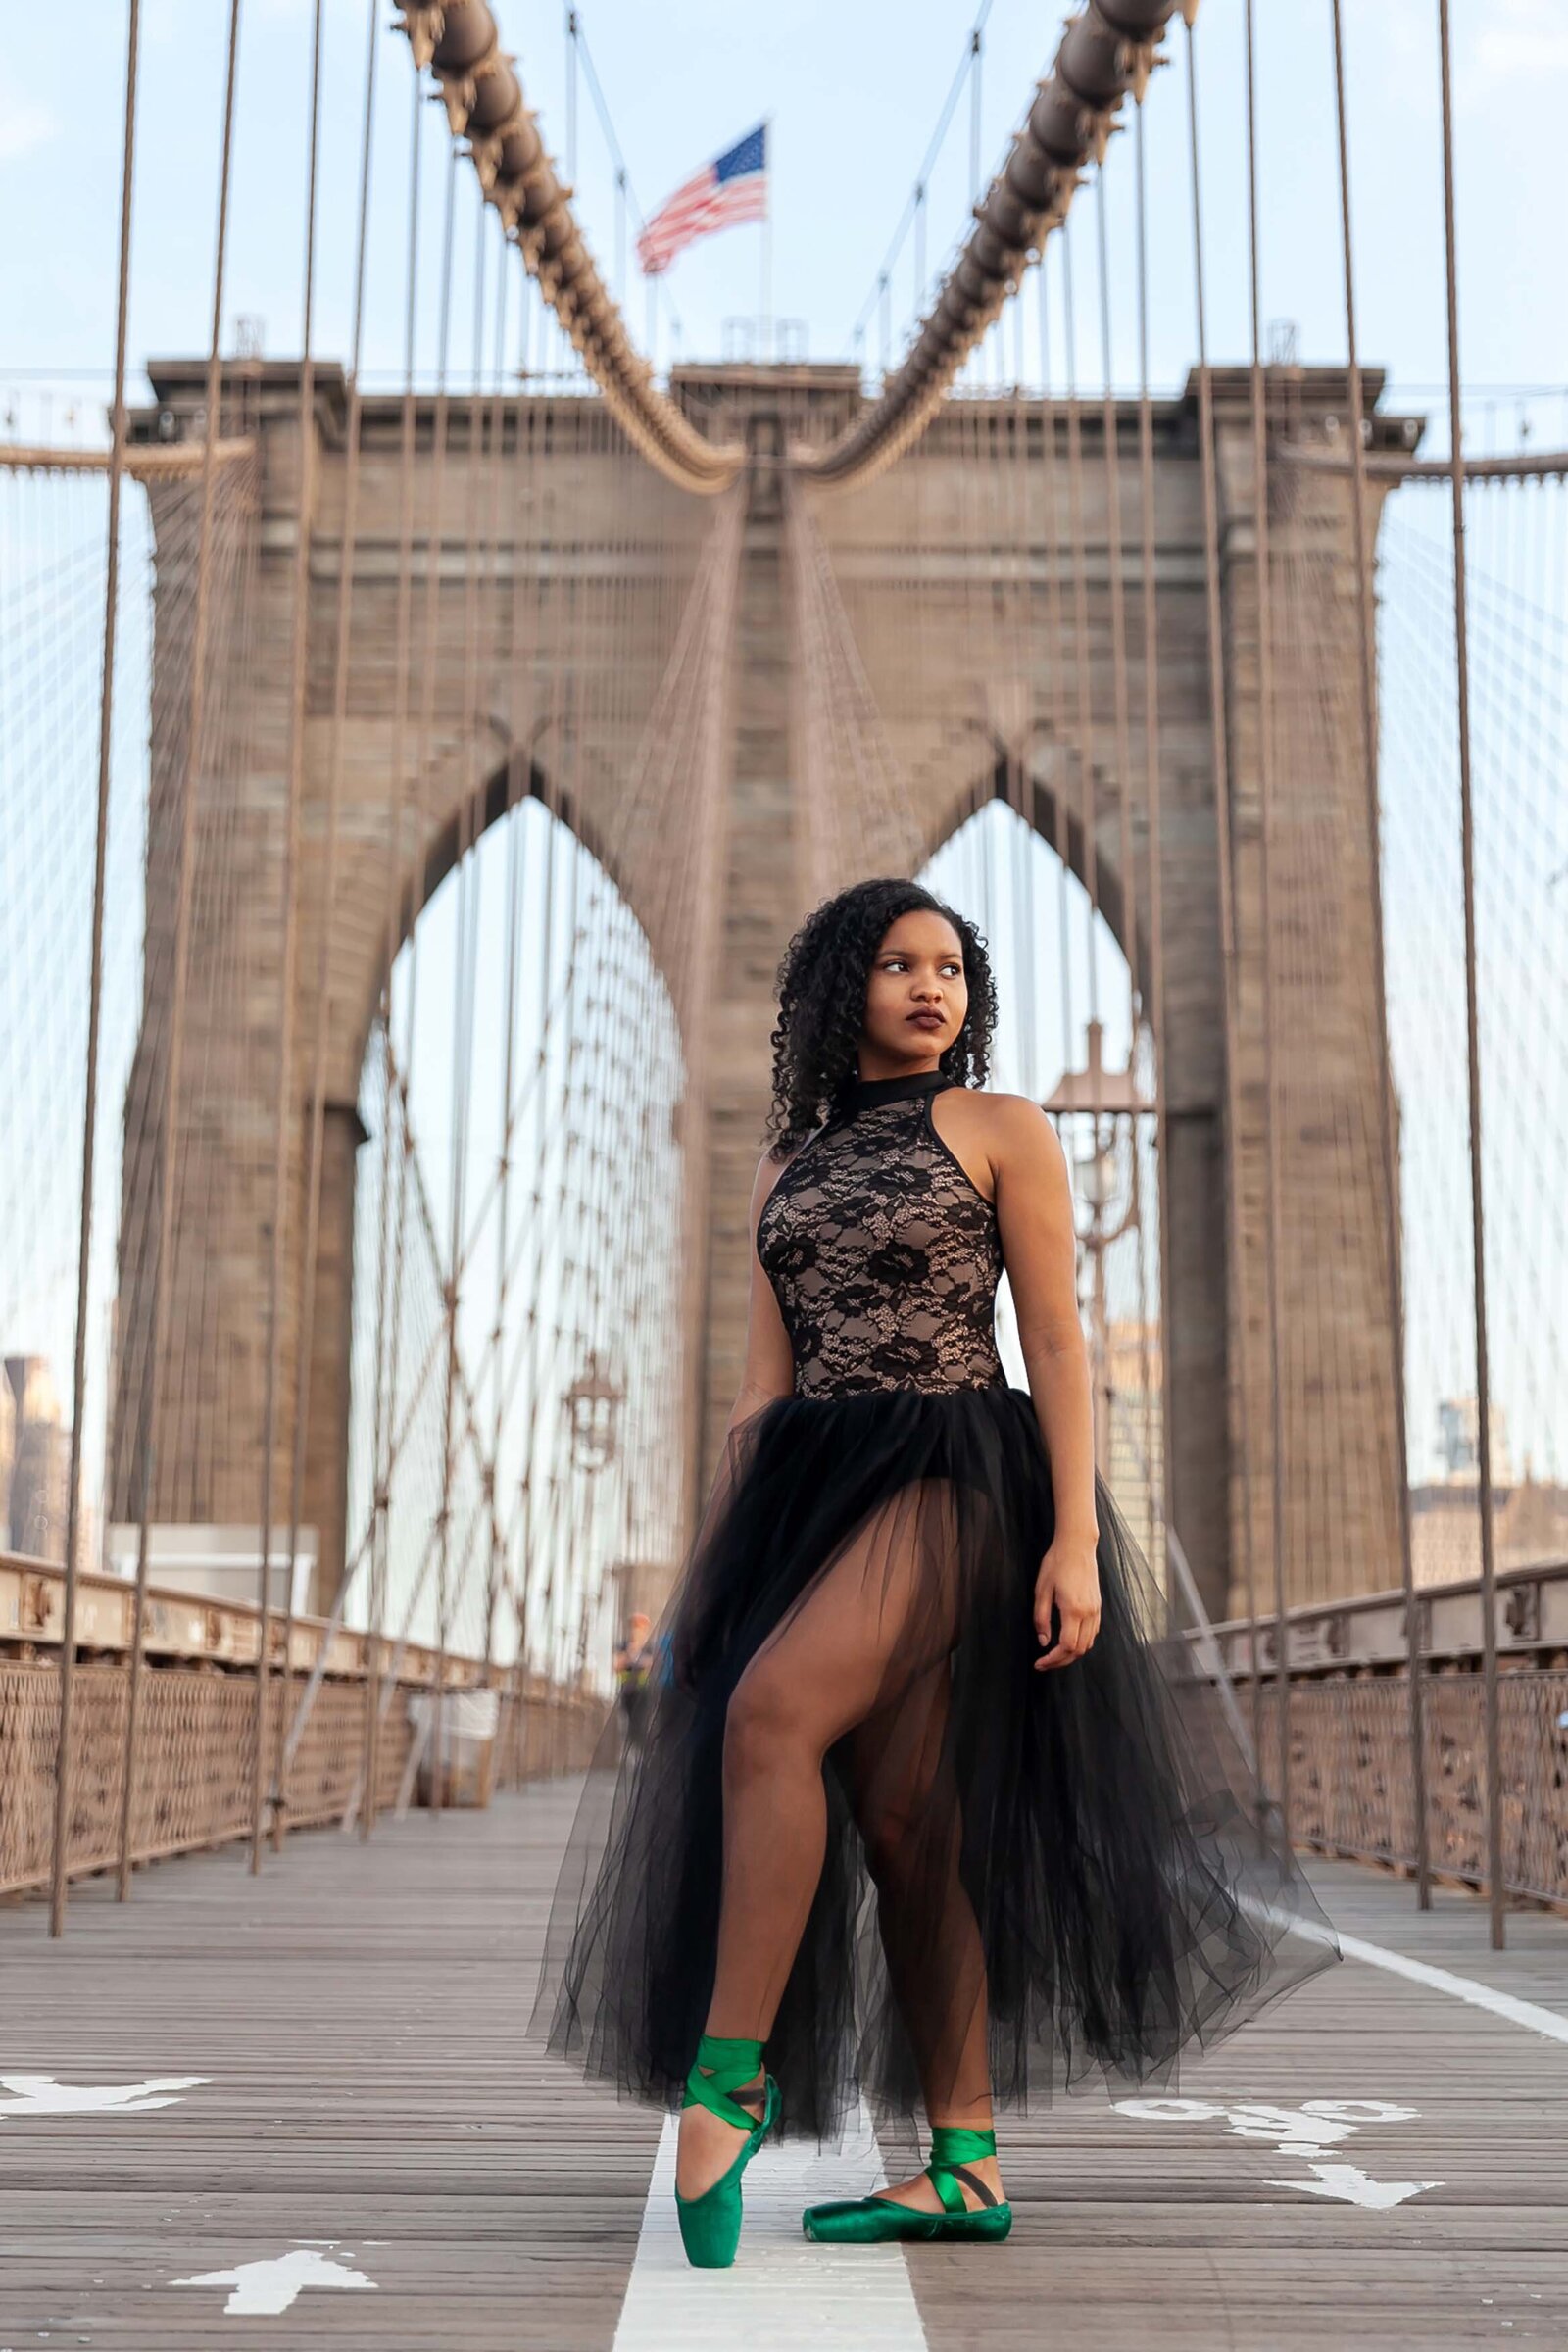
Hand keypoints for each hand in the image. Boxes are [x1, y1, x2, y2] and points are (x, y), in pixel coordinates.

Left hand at [1033, 1534, 1101, 1671]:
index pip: (1067, 1647)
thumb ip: (1041, 1618)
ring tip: (1054, 1655)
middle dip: (1061, 1661)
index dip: (1053, 1660)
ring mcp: (1096, 1610)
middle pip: (1079, 1650)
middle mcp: (1089, 1613)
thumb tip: (1043, 1642)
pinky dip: (1081, 1643)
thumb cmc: (1056, 1564)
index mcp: (1073, 1610)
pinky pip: (1092, 1633)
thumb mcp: (1041, 1590)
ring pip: (1088, 1644)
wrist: (1077, 1546)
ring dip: (1071, 1654)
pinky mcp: (1098, 1606)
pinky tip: (1067, 1640)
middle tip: (1044, 1663)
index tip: (1039, 1663)